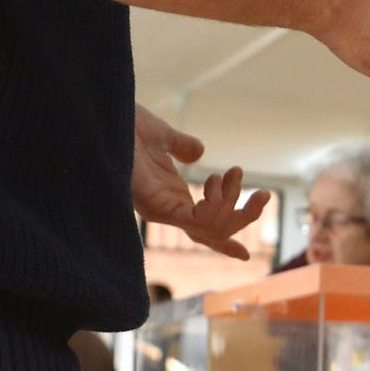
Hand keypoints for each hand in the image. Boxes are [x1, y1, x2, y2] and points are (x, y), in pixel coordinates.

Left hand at [132, 106, 271, 260]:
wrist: (105, 114)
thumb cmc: (125, 126)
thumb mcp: (162, 136)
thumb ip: (183, 146)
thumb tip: (199, 152)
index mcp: (170, 197)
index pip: (202, 226)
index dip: (225, 241)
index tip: (246, 255)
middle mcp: (167, 209)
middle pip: (214, 232)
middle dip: (245, 217)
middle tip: (264, 193)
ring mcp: (161, 209)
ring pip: (210, 229)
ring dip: (232, 204)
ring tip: (233, 173)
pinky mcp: (155, 205)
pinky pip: (194, 220)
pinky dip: (214, 206)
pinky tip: (217, 184)